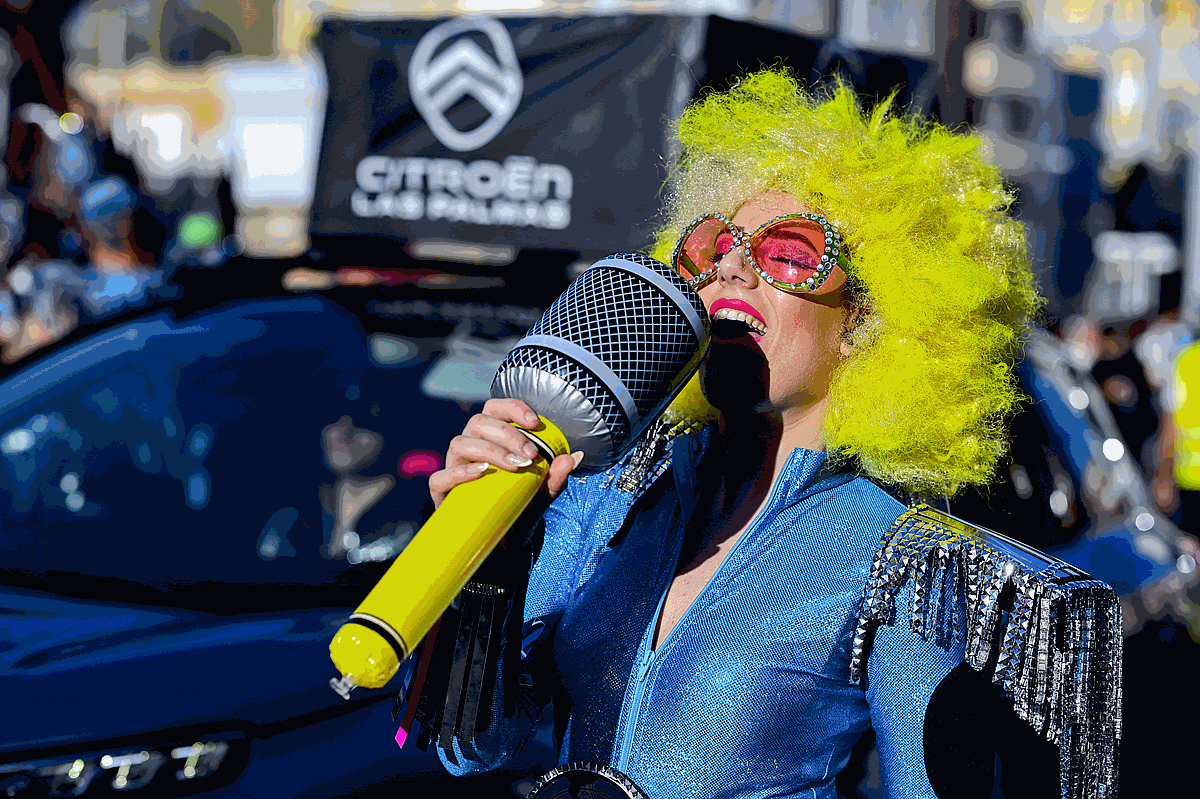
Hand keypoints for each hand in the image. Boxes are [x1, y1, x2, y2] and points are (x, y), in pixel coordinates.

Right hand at [429, 398, 583, 508]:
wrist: (502, 547)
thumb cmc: (518, 510)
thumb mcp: (541, 494)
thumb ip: (556, 477)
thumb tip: (572, 458)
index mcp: (490, 439)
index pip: (495, 410)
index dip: (512, 408)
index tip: (535, 423)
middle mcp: (470, 448)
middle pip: (478, 422)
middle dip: (507, 434)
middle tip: (530, 454)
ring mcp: (454, 468)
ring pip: (460, 443)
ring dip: (490, 450)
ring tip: (514, 466)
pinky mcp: (442, 493)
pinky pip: (440, 477)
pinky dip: (460, 472)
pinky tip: (481, 473)